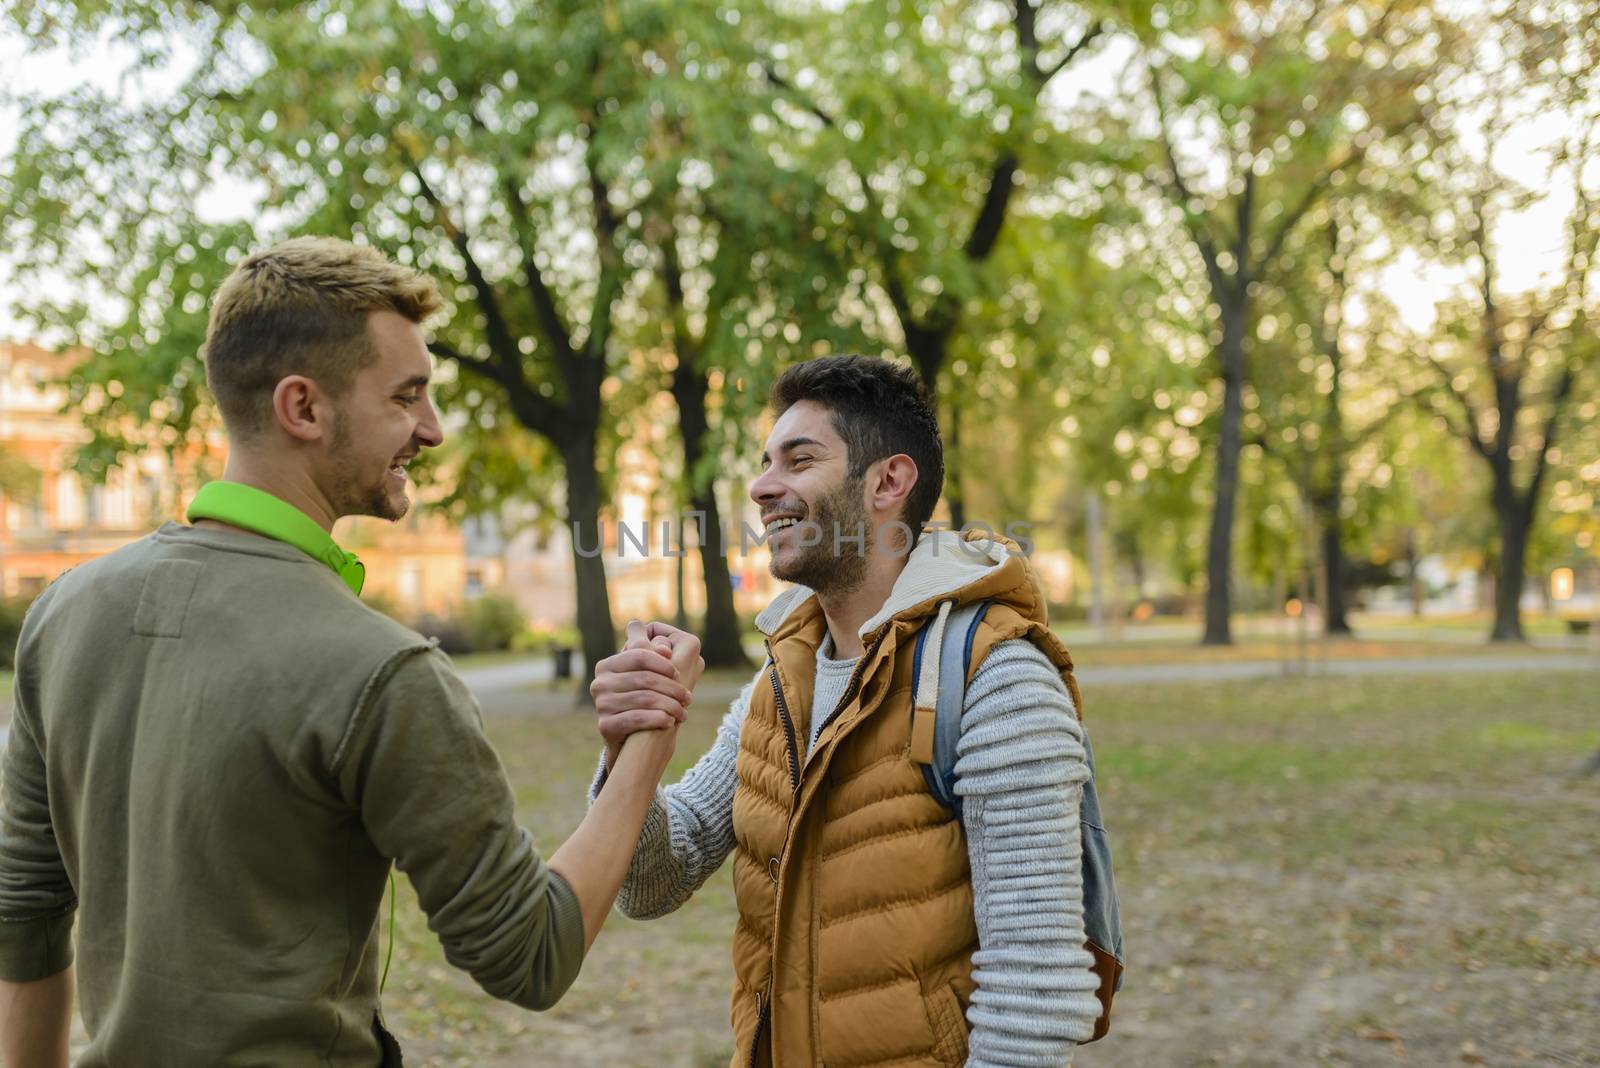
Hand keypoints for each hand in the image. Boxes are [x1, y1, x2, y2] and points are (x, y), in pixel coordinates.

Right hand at [591, 621, 696, 768]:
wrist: (628, 739)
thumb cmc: (641, 699)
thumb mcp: (645, 674)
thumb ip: (655, 654)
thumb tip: (666, 650)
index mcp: (607, 665)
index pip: (640, 655)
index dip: (663, 664)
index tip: (679, 674)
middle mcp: (600, 683)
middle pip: (645, 678)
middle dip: (671, 688)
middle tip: (687, 697)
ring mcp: (601, 704)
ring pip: (645, 698)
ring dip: (670, 705)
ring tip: (683, 711)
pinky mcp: (605, 725)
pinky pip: (637, 718)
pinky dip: (658, 718)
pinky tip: (670, 721)